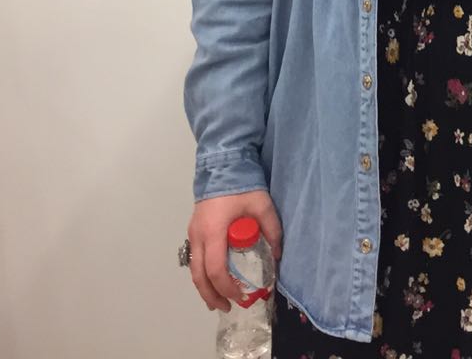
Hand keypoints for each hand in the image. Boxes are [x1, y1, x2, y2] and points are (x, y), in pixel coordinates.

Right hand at [186, 190, 281, 311]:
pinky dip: (202, 274)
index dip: (226, 287)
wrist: (223, 164)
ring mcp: (193, 233)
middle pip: (199, 275)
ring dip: (204, 287)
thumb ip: (272, 231)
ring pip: (193, 269)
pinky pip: (195, 259)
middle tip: (226, 307)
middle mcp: (198, 236)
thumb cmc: (242, 186)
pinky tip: (211, 281)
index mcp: (213, 232)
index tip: (240, 296)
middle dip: (211, 295)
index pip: (216, 269)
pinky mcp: (194, 230)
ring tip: (217, 301)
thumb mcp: (262, 206)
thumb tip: (278, 255)